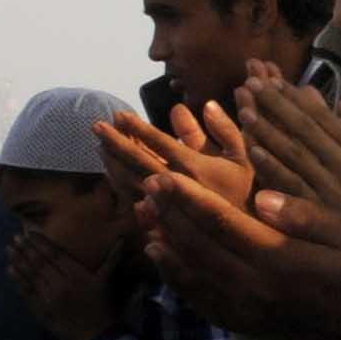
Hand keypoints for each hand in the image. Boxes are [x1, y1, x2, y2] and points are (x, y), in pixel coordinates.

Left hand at [5, 224, 122, 339]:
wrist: (96, 333)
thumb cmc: (102, 305)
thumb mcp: (106, 280)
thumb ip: (112, 257)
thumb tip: (122, 238)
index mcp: (76, 274)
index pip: (56, 254)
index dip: (42, 242)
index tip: (30, 232)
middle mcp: (61, 283)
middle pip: (40, 262)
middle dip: (27, 248)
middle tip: (15, 237)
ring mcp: (49, 297)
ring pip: (31, 275)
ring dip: (18, 260)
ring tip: (9, 249)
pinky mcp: (42, 308)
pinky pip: (27, 292)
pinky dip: (18, 280)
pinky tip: (10, 270)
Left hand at [97, 101, 256, 217]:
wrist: (242, 234)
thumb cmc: (244, 191)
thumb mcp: (241, 157)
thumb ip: (223, 130)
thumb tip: (201, 105)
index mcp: (195, 167)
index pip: (159, 143)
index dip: (138, 128)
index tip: (119, 115)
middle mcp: (176, 185)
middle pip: (137, 160)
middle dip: (115, 142)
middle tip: (96, 126)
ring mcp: (164, 203)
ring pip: (130, 180)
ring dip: (113, 161)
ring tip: (100, 145)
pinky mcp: (159, 219)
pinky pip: (132, 198)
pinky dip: (119, 182)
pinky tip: (112, 171)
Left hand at [135, 169, 340, 339]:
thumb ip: (307, 215)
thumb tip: (263, 198)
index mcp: (280, 260)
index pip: (222, 224)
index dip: (188, 199)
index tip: (162, 176)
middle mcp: (255, 287)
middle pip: (198, 246)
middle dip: (169, 214)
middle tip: (145, 184)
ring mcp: (246, 308)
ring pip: (192, 271)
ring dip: (165, 240)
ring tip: (144, 213)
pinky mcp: (244, 320)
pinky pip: (199, 298)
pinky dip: (175, 276)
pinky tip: (162, 255)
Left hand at [236, 72, 340, 247]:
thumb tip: (339, 103)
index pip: (321, 116)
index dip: (295, 97)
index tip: (273, 80)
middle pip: (303, 128)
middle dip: (275, 104)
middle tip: (251, 82)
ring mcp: (329, 186)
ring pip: (293, 152)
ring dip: (267, 130)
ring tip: (245, 109)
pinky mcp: (318, 209)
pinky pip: (291, 184)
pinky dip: (272, 166)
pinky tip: (253, 150)